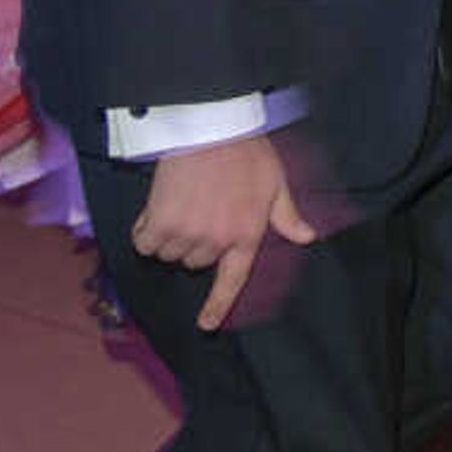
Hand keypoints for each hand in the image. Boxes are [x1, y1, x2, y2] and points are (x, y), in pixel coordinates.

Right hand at [134, 133, 318, 330]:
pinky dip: (144, 232)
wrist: (211, 127)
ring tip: (179, 205)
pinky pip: (144, 243)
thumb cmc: (246, 153)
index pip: (232, 280)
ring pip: (169, 254)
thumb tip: (307, 237)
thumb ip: (287, 215)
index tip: (206, 325)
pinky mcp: (160, 220)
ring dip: (168, 237)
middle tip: (199, 212)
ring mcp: (188, 232)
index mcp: (247, 234)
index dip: (217, 305)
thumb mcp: (276, 183)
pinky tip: (154, 211)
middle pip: (195, 262)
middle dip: (194, 244)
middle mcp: (217, 240)